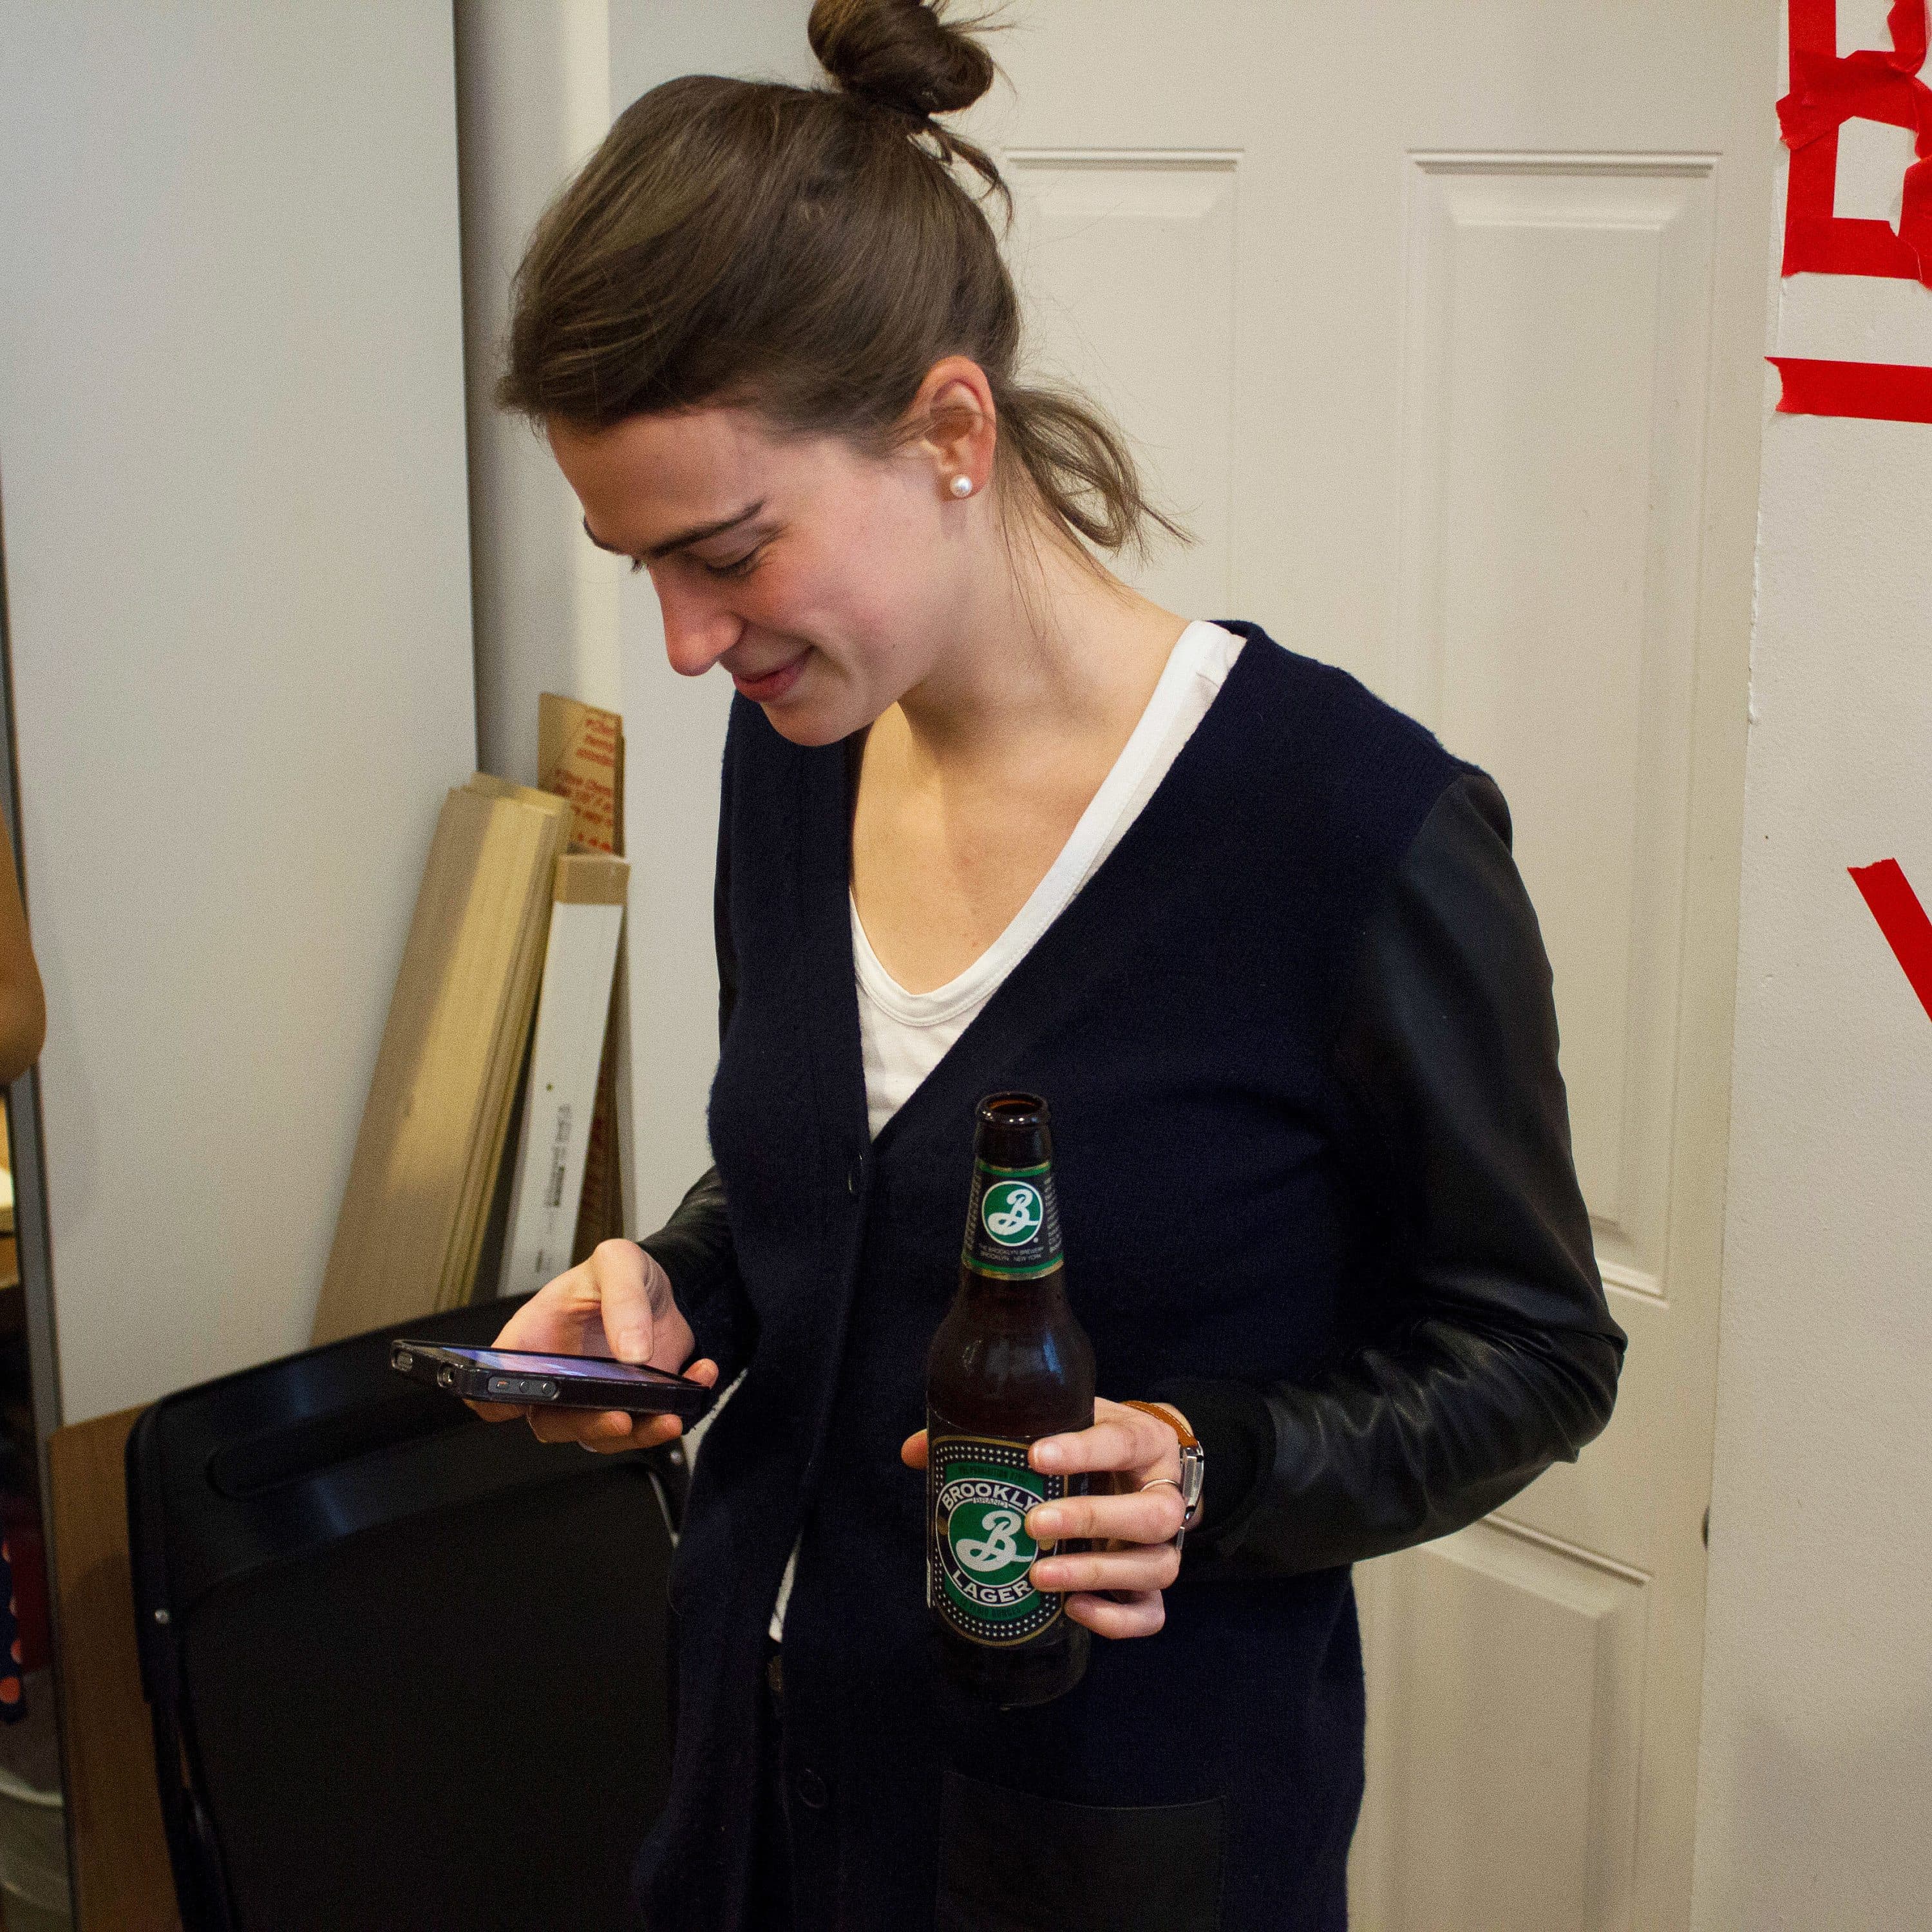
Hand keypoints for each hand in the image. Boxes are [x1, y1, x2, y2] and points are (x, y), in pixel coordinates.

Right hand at [467, 1238, 718, 1452]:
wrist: (663, 1285)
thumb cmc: (619, 1274)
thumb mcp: (618, 1263)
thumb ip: (621, 1299)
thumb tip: (630, 1351)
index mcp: (533, 1342)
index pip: (492, 1382)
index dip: (494, 1399)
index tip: (518, 1401)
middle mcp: (557, 1379)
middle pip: (551, 1423)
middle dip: (585, 1426)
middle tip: (619, 1417)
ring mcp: (594, 1398)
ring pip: (601, 1435)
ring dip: (637, 1434)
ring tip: (669, 1415)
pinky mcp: (632, 1406)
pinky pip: (649, 1424)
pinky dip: (678, 1409)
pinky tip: (698, 1375)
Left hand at [900, 1397, 1193, 1639]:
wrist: (1148, 1466)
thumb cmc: (1097, 1441)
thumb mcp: (1067, 1419)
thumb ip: (1003, 1429)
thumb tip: (916, 1451)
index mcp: (1145, 1443)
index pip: (1122, 1442)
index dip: (1082, 1451)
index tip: (1034, 1455)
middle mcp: (1166, 1495)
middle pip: (1151, 1515)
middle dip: (1091, 1520)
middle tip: (1032, 1525)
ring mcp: (1168, 1545)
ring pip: (1155, 1568)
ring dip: (1097, 1574)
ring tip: (1040, 1577)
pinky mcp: (1156, 1586)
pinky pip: (1151, 1615)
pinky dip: (1117, 1620)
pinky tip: (1074, 1612)